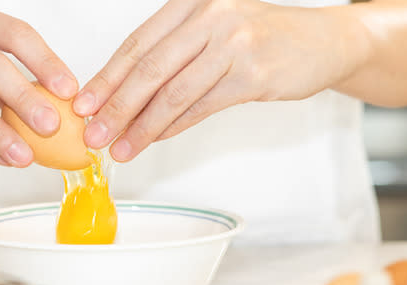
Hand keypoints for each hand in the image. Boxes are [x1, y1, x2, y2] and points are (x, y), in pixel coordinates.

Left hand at [73, 0, 366, 161]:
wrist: (324, 42)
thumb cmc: (263, 38)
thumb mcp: (213, 33)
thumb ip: (173, 57)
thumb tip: (125, 99)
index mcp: (191, 3)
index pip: (137, 44)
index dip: (106, 78)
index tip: (83, 105)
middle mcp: (210, 16)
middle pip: (149, 68)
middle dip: (116, 106)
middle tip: (93, 134)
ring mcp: (233, 44)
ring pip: (173, 92)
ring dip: (142, 126)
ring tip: (120, 148)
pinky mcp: (252, 74)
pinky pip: (201, 107)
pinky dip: (173, 127)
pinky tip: (154, 140)